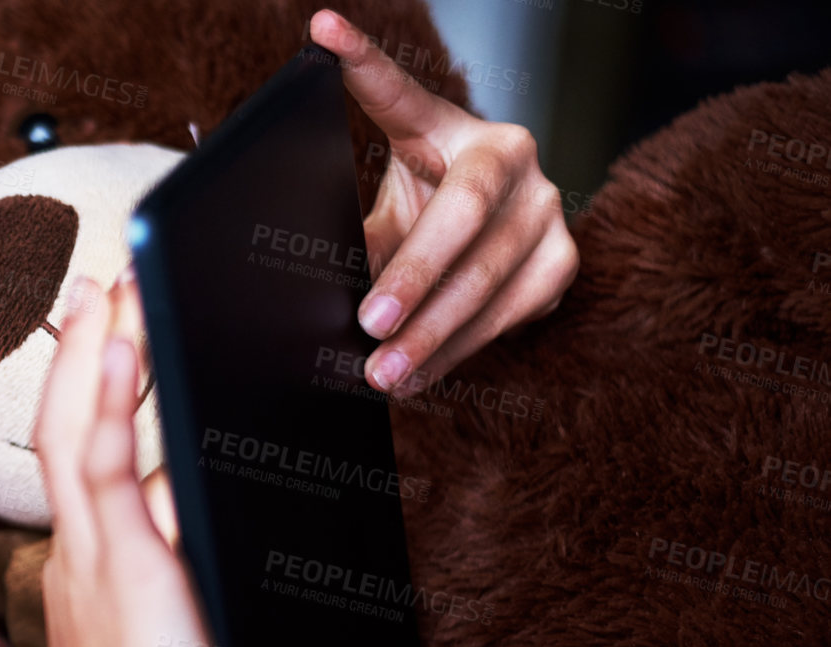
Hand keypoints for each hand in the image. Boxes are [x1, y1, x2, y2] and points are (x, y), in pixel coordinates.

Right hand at [33, 274, 233, 646]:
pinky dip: (111, 398)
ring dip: (98, 346)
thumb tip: (210, 510)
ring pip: (79, 427)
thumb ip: (182, 570)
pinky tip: (130, 345)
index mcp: (93, 561)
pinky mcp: (125, 567)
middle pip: (65, 421)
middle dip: (83, 344)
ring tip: (119, 283)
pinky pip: (106, 467)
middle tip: (99, 278)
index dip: (86, 382)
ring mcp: (96, 554)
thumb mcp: (178, 631)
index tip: (102, 325)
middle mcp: (82, 548)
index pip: (77, 451)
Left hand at [310, 9, 578, 396]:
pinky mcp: (563, 262)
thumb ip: (362, 237)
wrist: (491, 248)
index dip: (364, 63)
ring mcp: (547, 208)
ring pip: (488, 278)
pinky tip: (419, 375)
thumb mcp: (389, 213)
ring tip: (382, 372)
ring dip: (431, 334)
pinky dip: (456, 351)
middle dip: (414, 277)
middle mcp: (511, 154)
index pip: (402, 95)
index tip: (323, 32)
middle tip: (368, 322)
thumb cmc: (424, 216)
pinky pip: (508, 315)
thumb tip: (319, 283)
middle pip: (463, 216)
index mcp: (453, 127)